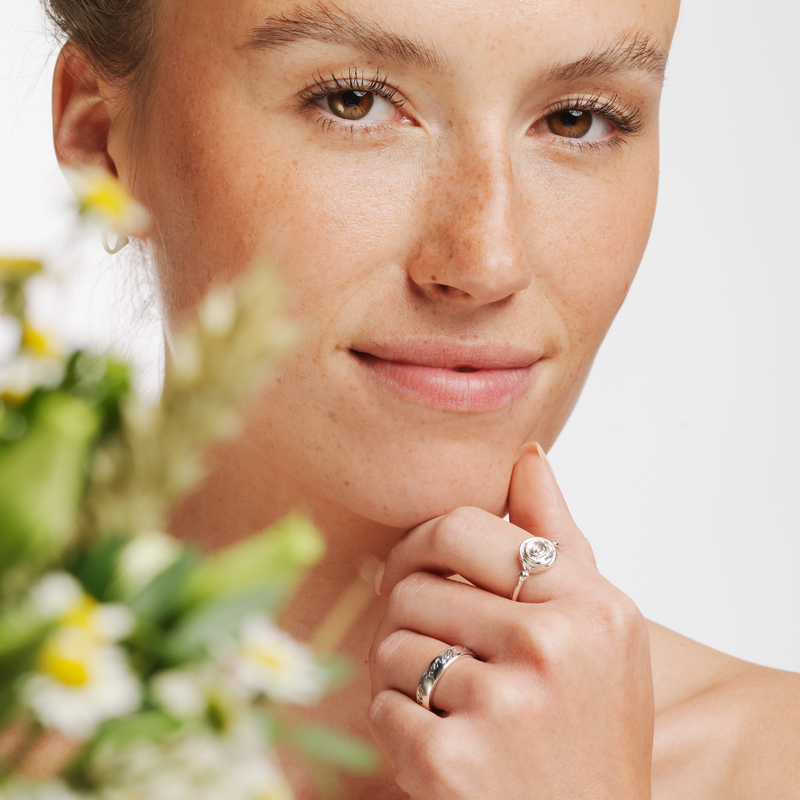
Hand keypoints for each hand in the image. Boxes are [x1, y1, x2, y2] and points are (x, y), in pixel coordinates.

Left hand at [368, 443, 653, 798]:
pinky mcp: (453, 761)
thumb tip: (529, 456)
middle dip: (405, 613)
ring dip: (401, 675)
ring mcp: (505, 705)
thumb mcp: (600, 631)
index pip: (467, 527)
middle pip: (417, 586)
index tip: (412, 568)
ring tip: (442, 702)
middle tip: (419, 640)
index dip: (421, 543)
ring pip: (394, 645)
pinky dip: (397, 725)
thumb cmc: (590, 730)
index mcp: (593, 606)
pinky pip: (383, 706)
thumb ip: (560, 540)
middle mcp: (555, 648)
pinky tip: (437, 743)